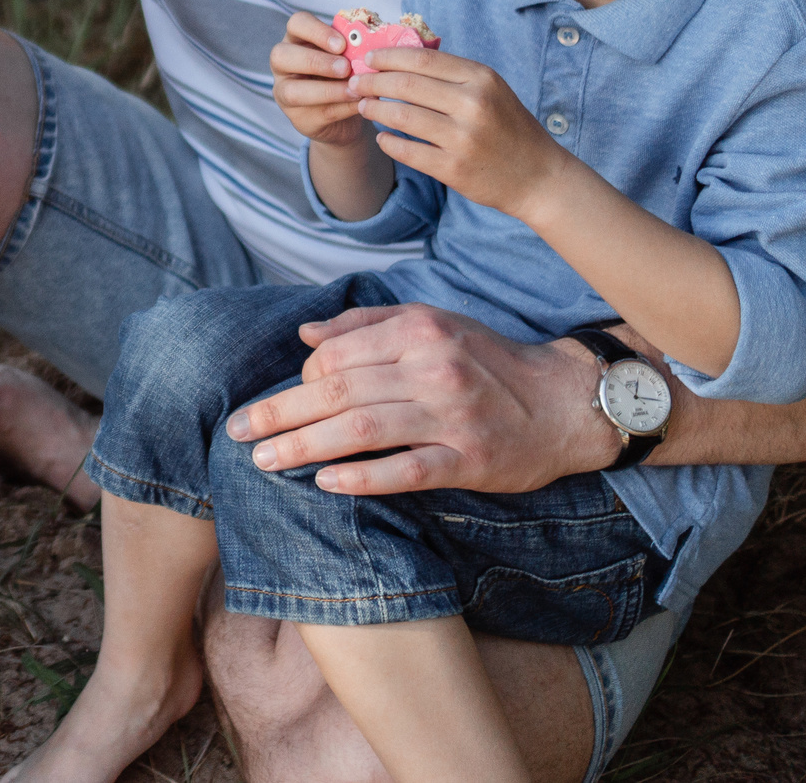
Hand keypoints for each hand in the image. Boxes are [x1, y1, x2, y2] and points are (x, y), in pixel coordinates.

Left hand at [225, 303, 619, 492]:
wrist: (566, 402)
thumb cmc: (489, 362)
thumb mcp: (433, 323)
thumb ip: (366, 325)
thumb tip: (306, 335)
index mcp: (417, 330)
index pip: (336, 356)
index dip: (298, 380)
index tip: (275, 402)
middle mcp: (431, 368)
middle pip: (337, 392)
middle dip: (279, 413)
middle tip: (238, 432)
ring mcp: (451, 416)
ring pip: (361, 429)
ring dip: (304, 446)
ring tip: (265, 460)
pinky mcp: (469, 460)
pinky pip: (406, 470)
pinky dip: (362, 476)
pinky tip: (325, 483)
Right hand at [270, 12, 366, 146]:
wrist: (349, 110)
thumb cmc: (348, 72)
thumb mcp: (350, 55)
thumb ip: (355, 47)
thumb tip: (375, 40)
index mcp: (297, 40)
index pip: (296, 24)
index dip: (316, 31)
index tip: (342, 44)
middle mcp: (284, 65)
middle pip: (281, 55)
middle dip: (316, 61)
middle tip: (346, 68)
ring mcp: (285, 93)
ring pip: (292, 91)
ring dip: (328, 90)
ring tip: (355, 90)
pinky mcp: (299, 119)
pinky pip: (317, 113)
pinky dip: (343, 108)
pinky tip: (361, 103)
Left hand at [350, 45, 577, 216]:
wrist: (539, 176)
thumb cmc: (508, 127)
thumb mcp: (491, 90)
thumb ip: (452, 74)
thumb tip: (399, 57)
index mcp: (481, 78)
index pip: (421, 59)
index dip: (387, 57)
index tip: (367, 58)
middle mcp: (473, 105)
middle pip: (405, 86)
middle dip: (372, 82)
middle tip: (355, 83)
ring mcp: (463, 138)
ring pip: (401, 117)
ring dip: (375, 110)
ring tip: (364, 107)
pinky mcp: (454, 169)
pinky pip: (406, 151)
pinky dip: (387, 142)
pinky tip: (381, 137)